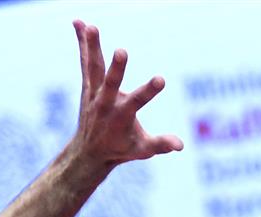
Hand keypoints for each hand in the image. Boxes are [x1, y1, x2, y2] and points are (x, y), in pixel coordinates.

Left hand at [69, 20, 182, 166]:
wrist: (90, 151)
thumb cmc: (121, 149)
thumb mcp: (142, 150)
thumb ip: (161, 144)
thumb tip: (181, 145)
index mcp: (120, 117)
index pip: (137, 103)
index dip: (149, 91)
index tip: (162, 79)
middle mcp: (105, 103)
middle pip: (110, 82)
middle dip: (116, 68)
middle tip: (122, 51)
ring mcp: (94, 92)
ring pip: (94, 66)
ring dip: (92, 46)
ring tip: (91, 26)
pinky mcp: (88, 84)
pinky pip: (86, 61)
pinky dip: (82, 43)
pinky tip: (79, 22)